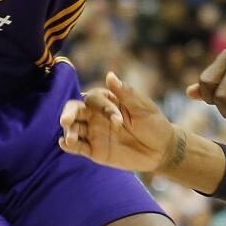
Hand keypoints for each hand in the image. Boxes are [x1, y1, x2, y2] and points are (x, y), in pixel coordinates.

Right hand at [59, 73, 176, 172]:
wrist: (161, 150)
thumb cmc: (154, 124)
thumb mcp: (143, 108)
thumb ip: (125, 94)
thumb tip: (109, 75)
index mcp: (108, 101)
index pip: (94, 99)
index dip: (103, 107)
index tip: (119, 120)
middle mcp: (97, 115)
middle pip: (75, 109)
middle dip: (69, 113)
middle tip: (65, 120)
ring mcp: (94, 133)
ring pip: (73, 128)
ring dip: (68, 131)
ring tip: (69, 138)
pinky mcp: (94, 150)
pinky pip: (78, 146)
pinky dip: (69, 145)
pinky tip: (64, 143)